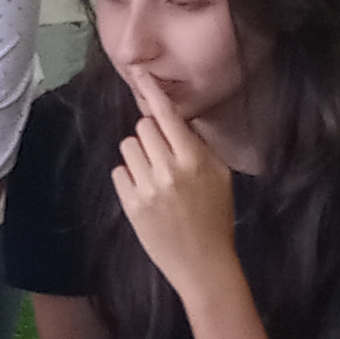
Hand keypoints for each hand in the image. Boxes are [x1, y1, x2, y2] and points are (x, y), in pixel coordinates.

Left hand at [110, 88, 244, 304]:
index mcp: (194, 159)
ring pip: (128, 146)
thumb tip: (177, 119)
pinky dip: (130, 177)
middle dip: (151, 135)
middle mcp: (168, 170)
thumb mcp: (220, 176)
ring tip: (155, 177)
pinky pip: (119, 172)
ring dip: (139, 155)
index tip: (140, 74)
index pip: (166, 115)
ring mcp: (147, 188)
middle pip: (143, 127)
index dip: (152, 92)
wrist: (204, 264)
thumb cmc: (215, 217)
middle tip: (164, 156)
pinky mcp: (131, 205)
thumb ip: (198, 145)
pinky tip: (146, 193)